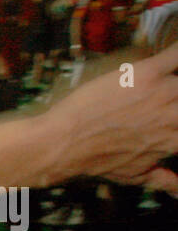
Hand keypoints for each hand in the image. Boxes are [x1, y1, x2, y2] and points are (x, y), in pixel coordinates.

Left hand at [46, 41, 177, 191]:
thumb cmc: (96, 161)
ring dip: (177, 81)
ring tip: (168, 85)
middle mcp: (176, 116)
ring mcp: (165, 92)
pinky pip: (176, 54)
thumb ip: (164, 180)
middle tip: (170, 102)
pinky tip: (176, 50)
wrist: (64, 142)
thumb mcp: (134, 176)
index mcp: (176, 140)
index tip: (176, 121)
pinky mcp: (147, 73)